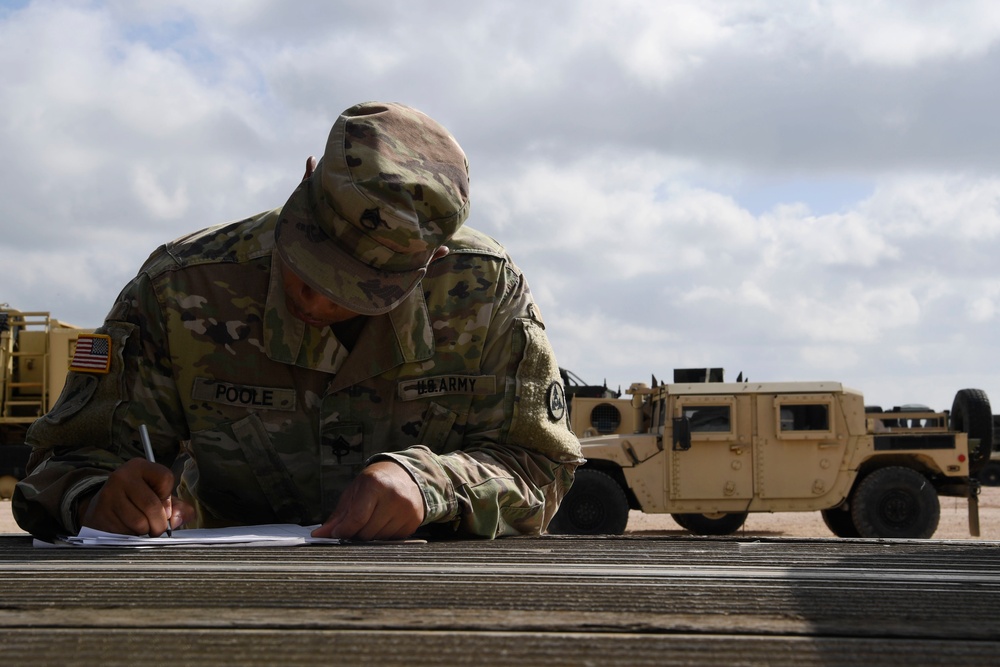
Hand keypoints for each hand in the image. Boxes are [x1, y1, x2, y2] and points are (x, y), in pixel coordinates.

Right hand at [78, 458, 193, 535]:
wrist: (103, 508)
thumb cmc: (137, 501)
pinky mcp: (101, 514)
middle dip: (160, 523)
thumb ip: (178, 506)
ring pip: (139, 522)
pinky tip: (128, 528)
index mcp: (139, 466)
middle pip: (153, 505)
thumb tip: (178, 520)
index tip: (164, 505)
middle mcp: (122, 476)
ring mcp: (109, 495)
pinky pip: (124, 531)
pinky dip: (131, 535)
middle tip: (158, 528)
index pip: (165, 478)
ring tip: (142, 527)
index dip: (168, 497)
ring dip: (145, 531)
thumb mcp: (159, 496)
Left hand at [311, 461, 424, 540]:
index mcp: (375, 484)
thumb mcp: (354, 492)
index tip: (337, 533)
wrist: (406, 475)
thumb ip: (338, 516)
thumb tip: (319, 535)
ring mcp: (407, 510)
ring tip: (373, 519)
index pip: (357, 518)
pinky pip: (392, 540)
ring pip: (379, 539)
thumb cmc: (376, 482)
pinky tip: (385, 521)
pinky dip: (384, 536)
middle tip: (357, 523)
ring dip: (371, 535)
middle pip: (367, 532)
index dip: (344, 531)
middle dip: (357, 533)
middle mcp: (394, 496)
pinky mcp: (414, 521)